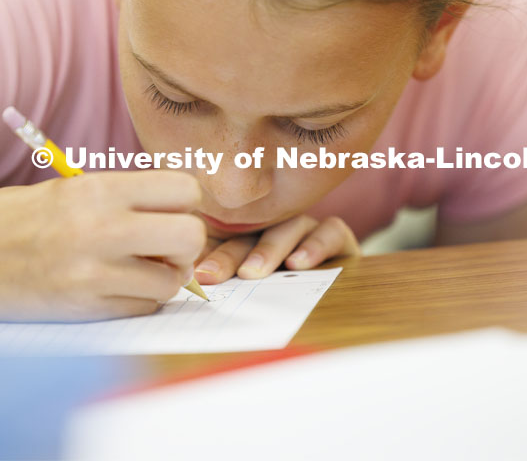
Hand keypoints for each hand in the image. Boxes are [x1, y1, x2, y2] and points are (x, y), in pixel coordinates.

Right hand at [0, 171, 206, 321]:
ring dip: (162, 279)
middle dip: (185, 245)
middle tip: (163, 248)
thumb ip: (125, 200)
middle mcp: (100, 228)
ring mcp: (92, 274)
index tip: (171, 213)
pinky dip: (137, 302)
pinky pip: (143, 308)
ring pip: (172, 282)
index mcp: (97, 188)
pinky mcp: (83, 310)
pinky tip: (111, 290)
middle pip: (190, 236)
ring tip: (135, 271)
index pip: (184, 189)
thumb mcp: (70, 191)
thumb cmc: (12, 218)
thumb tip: (183, 217)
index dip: (186, 204)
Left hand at [193, 215, 358, 283]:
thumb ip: (220, 283)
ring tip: (253, 272)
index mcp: (245, 235)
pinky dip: (315, 245)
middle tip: (213, 275)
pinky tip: (299, 263)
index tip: (195, 277)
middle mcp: (273, 226)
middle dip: (229, 256)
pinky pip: (329, 230)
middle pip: (249, 234)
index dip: (208, 256)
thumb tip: (188, 292)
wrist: (337, 299)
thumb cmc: (280, 295)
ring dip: (268, 250)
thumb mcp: (246, 292)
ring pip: (286, 229)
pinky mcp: (336, 236)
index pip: (222, 238)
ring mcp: (304, 229)